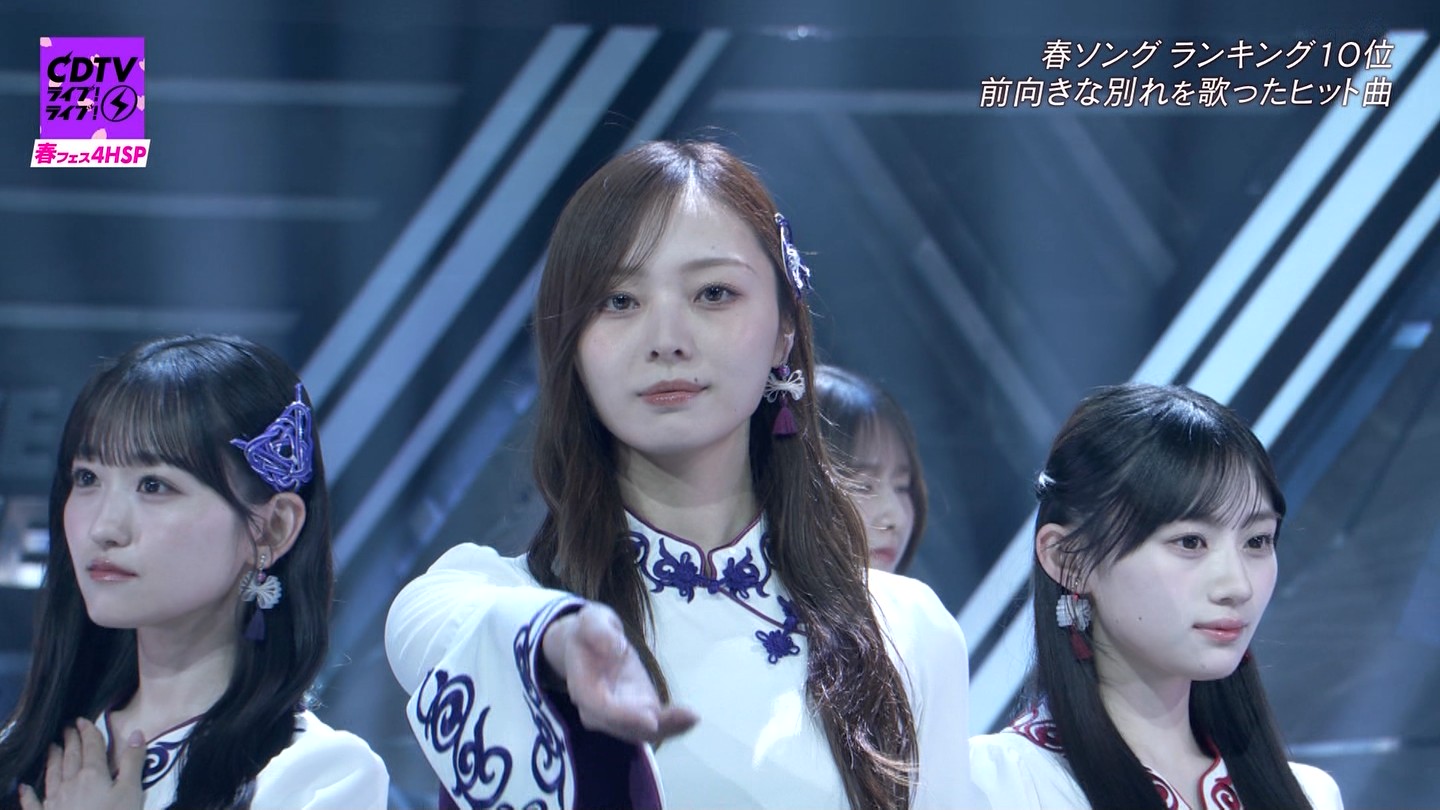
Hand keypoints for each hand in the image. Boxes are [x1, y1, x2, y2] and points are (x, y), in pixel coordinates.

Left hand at [17, 719, 144, 809]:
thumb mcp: (131, 792)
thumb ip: (133, 762)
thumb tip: (137, 733)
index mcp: (93, 774)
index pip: (91, 747)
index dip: (88, 732)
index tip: (82, 720)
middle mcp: (70, 783)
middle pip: (70, 757)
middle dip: (70, 741)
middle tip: (66, 728)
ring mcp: (54, 802)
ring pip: (52, 775)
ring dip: (52, 759)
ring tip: (51, 747)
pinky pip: (32, 804)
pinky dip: (27, 794)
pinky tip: (23, 787)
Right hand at [541, 603, 697, 744]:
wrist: (583, 649)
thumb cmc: (586, 633)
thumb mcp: (590, 619)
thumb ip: (597, 629)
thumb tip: (613, 647)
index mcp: (583, 685)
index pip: (601, 708)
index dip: (625, 716)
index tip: (651, 719)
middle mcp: (597, 709)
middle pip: (624, 727)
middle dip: (654, 727)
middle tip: (686, 718)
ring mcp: (617, 715)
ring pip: (641, 732)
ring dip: (667, 728)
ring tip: (692, 718)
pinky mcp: (635, 711)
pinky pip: (652, 726)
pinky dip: (671, 725)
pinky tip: (691, 719)